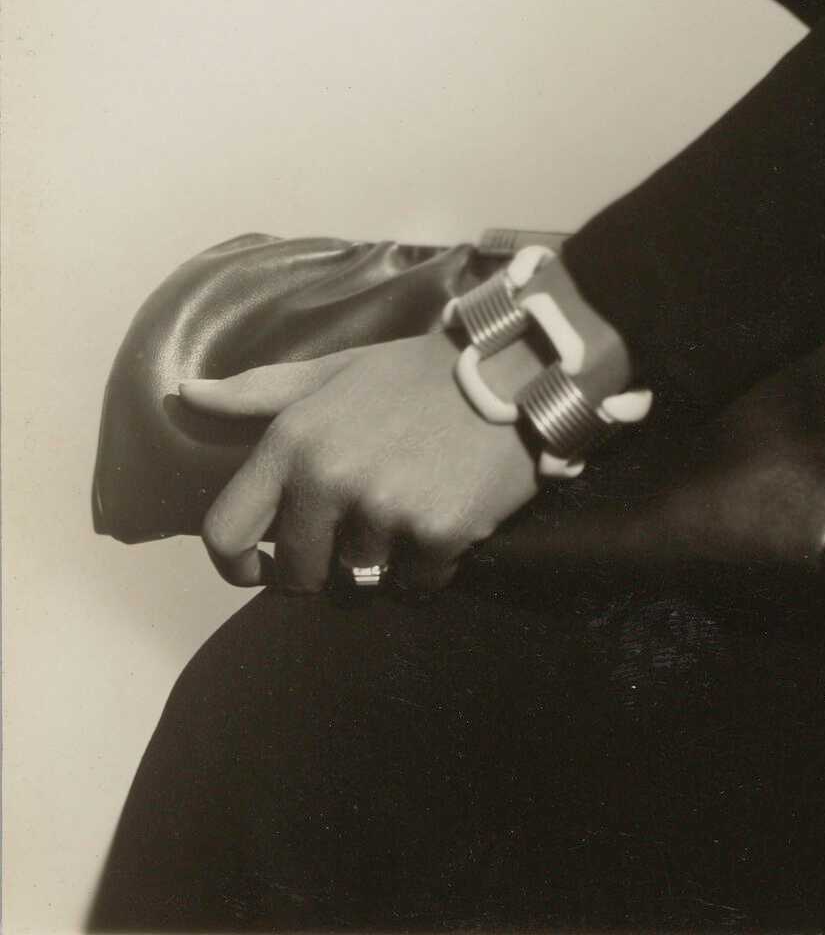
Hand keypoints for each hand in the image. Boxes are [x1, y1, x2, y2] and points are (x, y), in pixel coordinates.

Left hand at [188, 331, 540, 595]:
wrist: (517, 369)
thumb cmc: (418, 372)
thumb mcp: (336, 371)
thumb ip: (258, 392)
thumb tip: (182, 395)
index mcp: (294, 440)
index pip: (226, 533)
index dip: (236, 566)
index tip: (264, 567)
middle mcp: (329, 477)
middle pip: (298, 573)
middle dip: (326, 561)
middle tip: (365, 524)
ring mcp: (383, 508)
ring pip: (362, 577)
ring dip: (385, 556)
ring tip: (416, 504)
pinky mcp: (435, 532)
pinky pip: (417, 580)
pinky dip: (433, 560)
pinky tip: (451, 512)